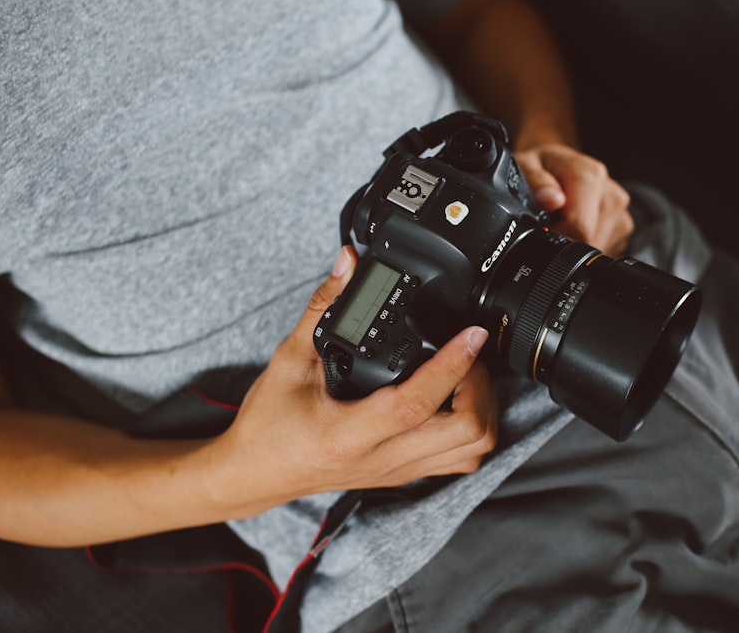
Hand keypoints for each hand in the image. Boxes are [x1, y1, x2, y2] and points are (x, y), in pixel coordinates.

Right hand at [212, 247, 498, 516]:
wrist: (255, 473)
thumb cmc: (267, 424)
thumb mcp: (288, 359)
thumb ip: (323, 307)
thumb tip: (348, 263)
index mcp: (349, 433)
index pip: (416, 403)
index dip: (452, 366)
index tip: (472, 334)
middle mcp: (382, 458)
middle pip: (466, 435)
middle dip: (480, 387)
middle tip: (468, 354)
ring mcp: (399, 471)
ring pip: (472, 451)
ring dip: (483, 409)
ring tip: (466, 375)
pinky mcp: (405, 475)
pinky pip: (459, 459)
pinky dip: (472, 429)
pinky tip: (456, 401)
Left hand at [515, 144, 633, 256]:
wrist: (556, 162)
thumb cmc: (540, 166)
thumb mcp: (526, 165)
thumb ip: (536, 182)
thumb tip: (550, 200)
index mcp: (590, 177)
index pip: (579, 227)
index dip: (555, 235)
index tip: (542, 227)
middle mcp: (611, 194)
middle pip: (590, 241)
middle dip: (565, 239)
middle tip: (550, 220)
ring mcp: (620, 212)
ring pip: (597, 248)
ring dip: (575, 241)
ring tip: (562, 219)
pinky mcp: (622, 225)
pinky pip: (604, 248)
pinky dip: (585, 244)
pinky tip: (574, 225)